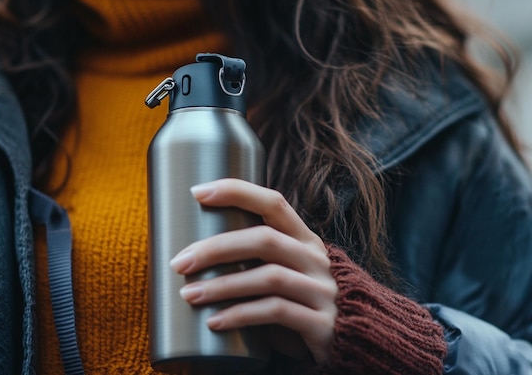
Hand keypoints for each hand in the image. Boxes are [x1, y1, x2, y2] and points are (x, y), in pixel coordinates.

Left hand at [169, 178, 338, 363]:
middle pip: (265, 240)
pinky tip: (215, 322)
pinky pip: (277, 313)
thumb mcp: (285, 272)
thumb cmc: (299, 302)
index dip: (236, 192)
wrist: (352, 338)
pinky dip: (241, 315)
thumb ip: (256, 259)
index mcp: (305, 239)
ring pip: (269, 277)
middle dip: (217, 247)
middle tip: (180, 262)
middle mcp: (316, 259)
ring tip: (189, 294)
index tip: (197, 192)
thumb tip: (194, 252)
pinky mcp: (321, 322)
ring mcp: (322, 290)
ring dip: (223, 285)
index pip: (274, 203)